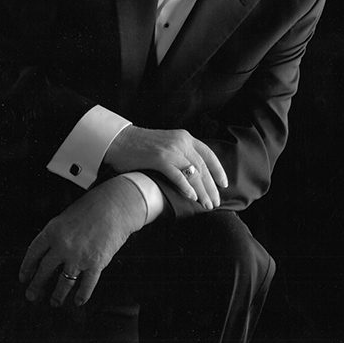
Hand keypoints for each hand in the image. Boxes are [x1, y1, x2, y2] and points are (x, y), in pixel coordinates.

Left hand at [19, 176, 145, 306]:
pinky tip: (78, 301)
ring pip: (63, 283)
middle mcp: (63, 245)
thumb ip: (56, 235)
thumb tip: (48, 255)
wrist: (116, 205)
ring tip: (54, 302)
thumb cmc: (92, 208)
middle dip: (36, 286)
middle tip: (32, 296)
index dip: (26, 268)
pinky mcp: (96, 263)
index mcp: (52, 230)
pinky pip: (86, 286)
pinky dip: (81, 296)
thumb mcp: (66, 217)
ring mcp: (79, 256)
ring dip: (57, 296)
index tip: (24, 278)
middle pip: (44, 271)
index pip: (33, 253)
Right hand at [104, 126, 227, 210]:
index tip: (224, 185)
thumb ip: (181, 154)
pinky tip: (191, 198)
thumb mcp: (167, 144)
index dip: (218, 170)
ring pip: (193, 173)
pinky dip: (186, 188)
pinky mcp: (160, 158)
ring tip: (206, 205)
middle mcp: (181, 142)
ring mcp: (171, 149)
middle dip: (211, 187)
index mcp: (185, 137)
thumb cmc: (141, 146)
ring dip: (202, 191)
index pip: (209, 154)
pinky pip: (178, 175)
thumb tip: (195, 174)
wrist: (119, 141)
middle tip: (215, 202)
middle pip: (203, 167)